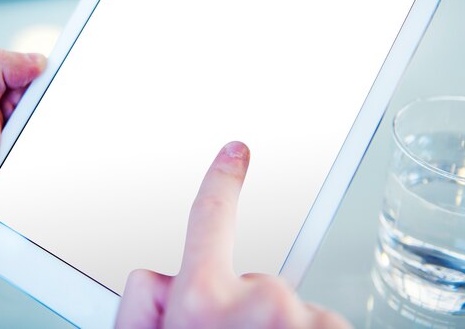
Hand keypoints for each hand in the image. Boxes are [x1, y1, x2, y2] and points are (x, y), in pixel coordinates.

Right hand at [116, 141, 350, 328]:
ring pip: (289, 310)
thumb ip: (144, 302)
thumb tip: (164, 275)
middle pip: (252, 281)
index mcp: (201, 300)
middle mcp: (257, 303)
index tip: (236, 152)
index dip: (220, 180)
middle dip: (242, 311)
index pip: (208, 216)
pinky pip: (320, 326)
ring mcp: (301, 320)